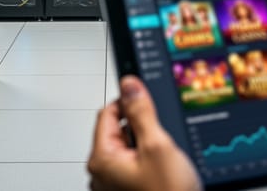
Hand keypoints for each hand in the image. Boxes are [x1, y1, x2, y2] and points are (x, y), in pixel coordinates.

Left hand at [88, 76, 201, 190]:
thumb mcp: (158, 146)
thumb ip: (141, 112)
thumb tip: (129, 85)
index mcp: (101, 159)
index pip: (106, 113)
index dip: (129, 103)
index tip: (148, 103)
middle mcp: (101, 174)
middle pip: (118, 132)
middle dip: (141, 130)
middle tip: (162, 142)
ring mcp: (113, 186)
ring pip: (130, 151)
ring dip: (147, 149)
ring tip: (166, 162)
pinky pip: (134, 168)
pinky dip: (149, 164)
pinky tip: (165, 173)